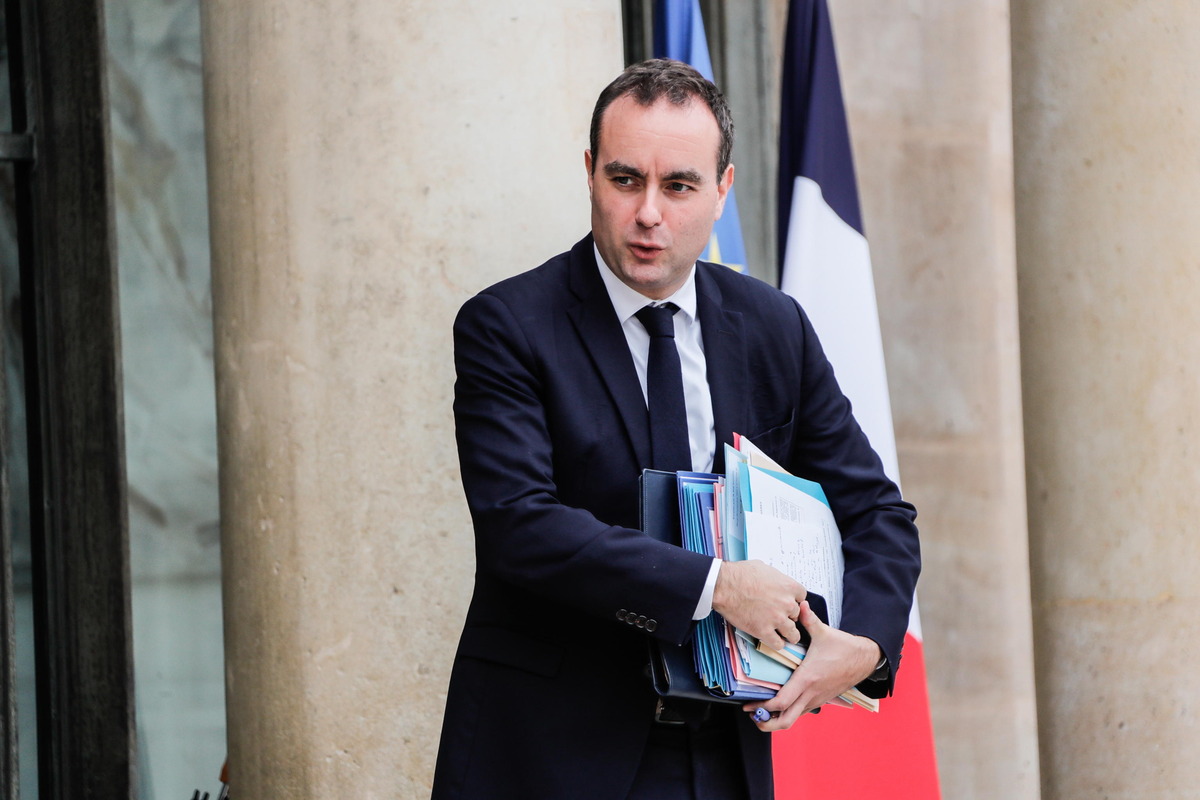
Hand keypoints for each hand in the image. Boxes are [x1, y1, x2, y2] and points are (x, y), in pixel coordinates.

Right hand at [711, 560, 805, 651]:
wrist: (724, 586)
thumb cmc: (740, 575)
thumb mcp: (765, 568)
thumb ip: (776, 578)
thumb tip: (776, 582)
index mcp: (789, 587)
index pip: (802, 598)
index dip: (794, 601)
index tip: (788, 603)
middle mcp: (787, 604)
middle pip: (797, 615)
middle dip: (789, 616)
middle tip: (780, 616)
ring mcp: (776, 619)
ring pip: (793, 634)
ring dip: (788, 634)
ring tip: (783, 634)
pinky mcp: (764, 631)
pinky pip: (778, 644)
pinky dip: (777, 643)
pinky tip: (772, 639)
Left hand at [743, 600, 880, 730]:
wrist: (865, 659)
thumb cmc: (844, 647)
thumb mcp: (824, 632)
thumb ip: (809, 619)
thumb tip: (800, 604)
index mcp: (807, 678)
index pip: (782, 701)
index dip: (763, 706)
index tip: (750, 704)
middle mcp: (811, 693)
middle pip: (786, 720)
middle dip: (766, 723)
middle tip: (752, 717)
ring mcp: (817, 699)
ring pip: (794, 719)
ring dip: (776, 720)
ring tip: (761, 713)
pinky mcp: (821, 700)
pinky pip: (801, 712)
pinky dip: (788, 713)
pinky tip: (779, 706)